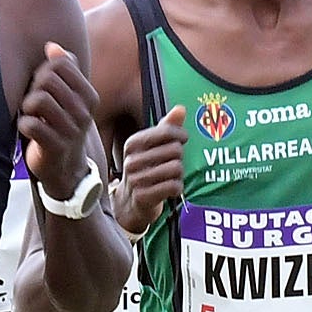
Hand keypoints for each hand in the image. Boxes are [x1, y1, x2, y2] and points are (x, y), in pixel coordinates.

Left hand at [16, 43, 96, 199]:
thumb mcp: (69, 97)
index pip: (61, 64)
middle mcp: (83, 112)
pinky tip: (28, 129)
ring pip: (38, 100)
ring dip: (27, 106)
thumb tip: (52, 46)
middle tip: (33, 102)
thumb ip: (65, 70)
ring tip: (31, 115)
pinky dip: (23, 124)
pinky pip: (30, 124)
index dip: (44, 70)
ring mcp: (71, 131)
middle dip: (33, 87)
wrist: (66, 168)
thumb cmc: (62, 126)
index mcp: (89, 96)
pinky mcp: (55, 147)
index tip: (42, 85)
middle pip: (48, 79)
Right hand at [114, 107, 186, 235]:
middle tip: (172, 164)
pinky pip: (173, 186)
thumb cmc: (145, 170)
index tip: (183, 139)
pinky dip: (177, 188)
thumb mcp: (152, 147)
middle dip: (179, 158)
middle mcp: (132, 160)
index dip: (180, 135)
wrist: (129, 203)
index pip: (166, 131)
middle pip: (175, 150)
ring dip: (178, 175)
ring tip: (169, 177)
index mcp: (133, 143)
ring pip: (176, 168)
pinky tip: (170, 189)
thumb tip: (181, 109)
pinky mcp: (143, 197)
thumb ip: (166, 127)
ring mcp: (136, 179)